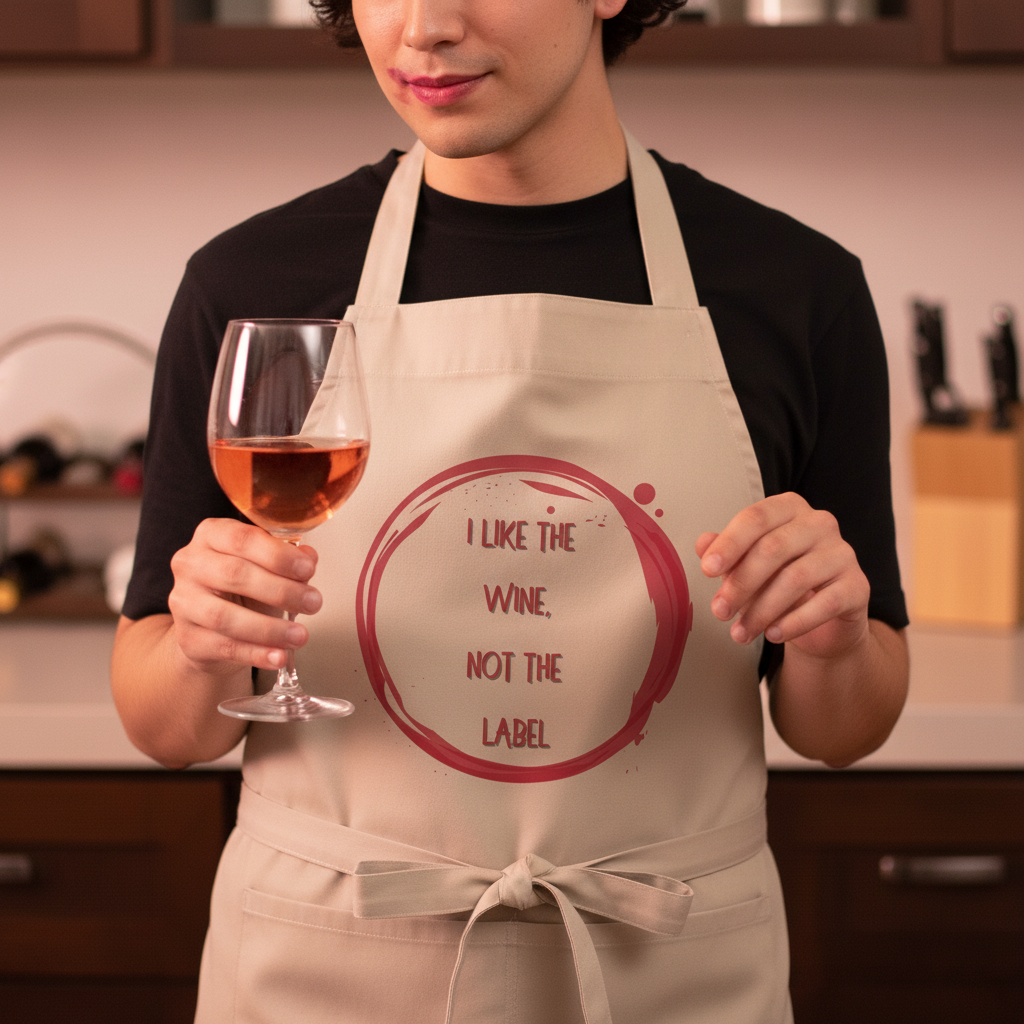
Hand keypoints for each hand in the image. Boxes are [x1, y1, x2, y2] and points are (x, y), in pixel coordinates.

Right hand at [168, 518, 321, 674]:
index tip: (308, 569)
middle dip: (281, 591)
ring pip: (225, 616)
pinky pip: (224, 646)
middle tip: (313, 603)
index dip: (278, 555)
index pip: (243, 539)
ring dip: (270, 629)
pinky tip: (278, 655)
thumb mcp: (267, 567)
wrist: (214, 628)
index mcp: (212, 535)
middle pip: (235, 574)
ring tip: (299, 635)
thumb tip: (308, 558)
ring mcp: (184, 602)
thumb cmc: (244, 588)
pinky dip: (256, 653)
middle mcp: (190, 564)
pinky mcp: (187, 637)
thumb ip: (289, 560)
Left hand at [695, 492, 869, 661]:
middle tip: (719, 611)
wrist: (822, 620)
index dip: (729, 544)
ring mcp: (843, 553)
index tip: (707, 570)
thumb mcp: (747, 565)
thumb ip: (727, 553)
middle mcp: (819, 523)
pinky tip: (773, 635)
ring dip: (761, 610)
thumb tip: (703, 544)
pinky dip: (794, 622)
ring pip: (795, 579)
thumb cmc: (778, 581)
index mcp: (789, 508)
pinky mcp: (858, 586)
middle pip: (773, 548)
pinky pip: (825, 603)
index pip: (756, 518)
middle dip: (740, 584)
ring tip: (740, 632)